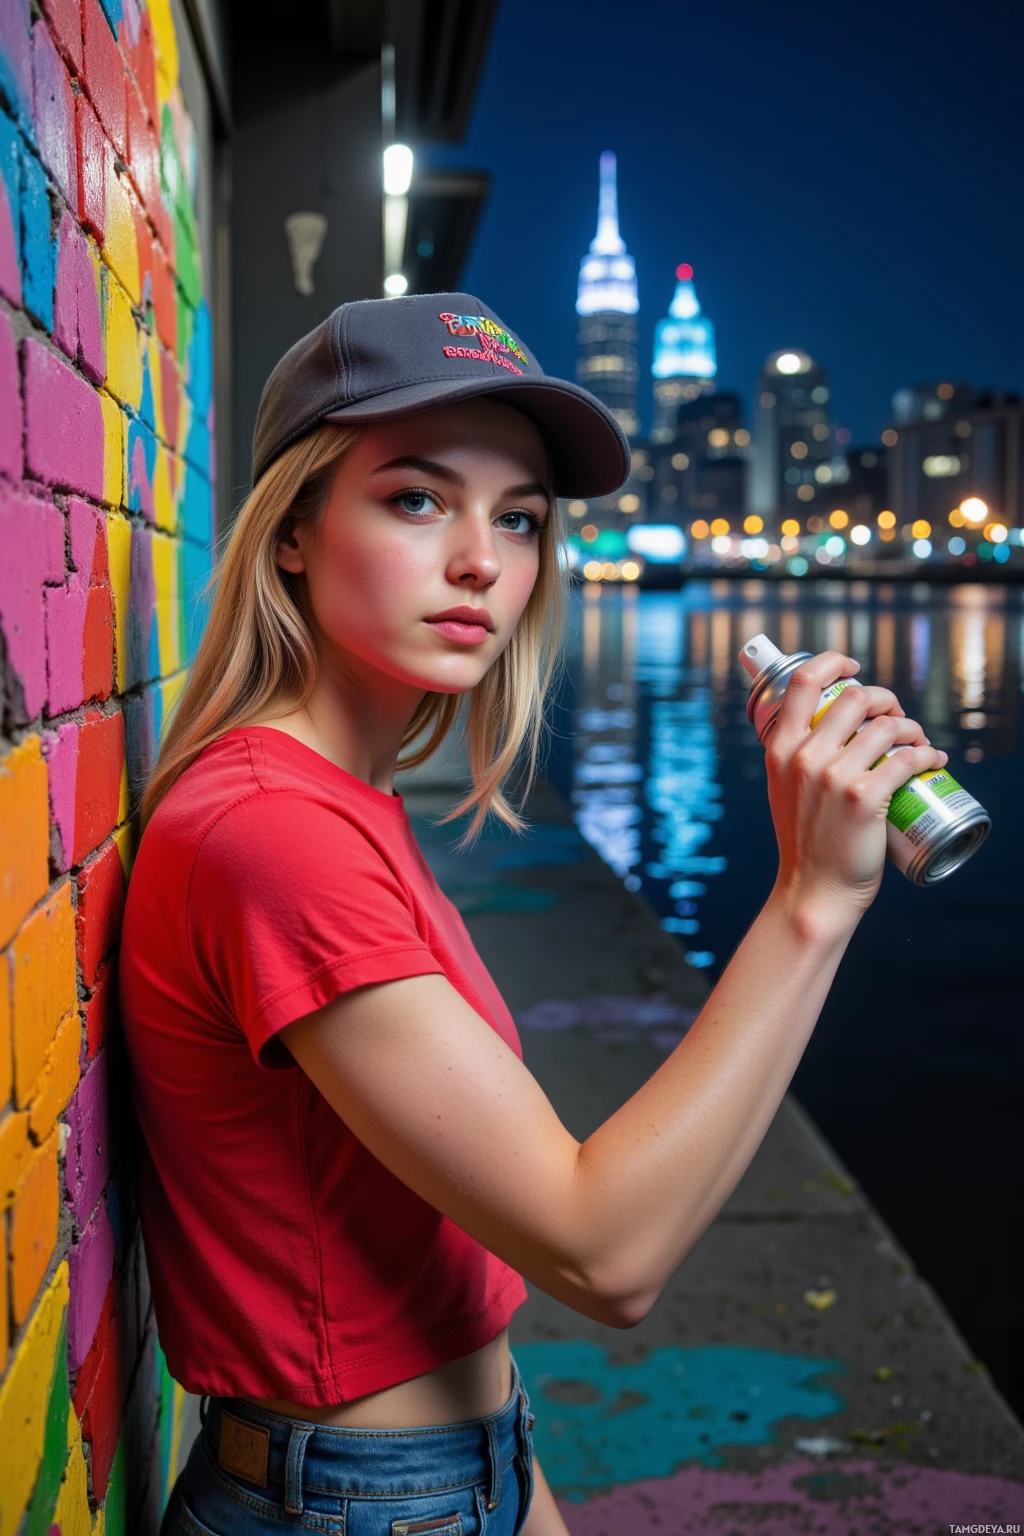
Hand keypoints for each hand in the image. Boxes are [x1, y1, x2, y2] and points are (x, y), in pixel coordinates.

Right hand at [763, 650, 947, 934]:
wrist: (813, 890)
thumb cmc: (804, 842)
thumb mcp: (783, 789)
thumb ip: (796, 758)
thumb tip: (826, 728)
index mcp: (780, 748)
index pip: (803, 681)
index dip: (834, 662)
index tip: (854, 666)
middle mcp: (804, 756)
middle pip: (856, 697)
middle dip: (886, 698)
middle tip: (896, 716)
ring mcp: (833, 776)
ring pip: (888, 726)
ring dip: (913, 728)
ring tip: (918, 741)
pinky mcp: (864, 798)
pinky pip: (907, 760)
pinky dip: (927, 755)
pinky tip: (934, 760)